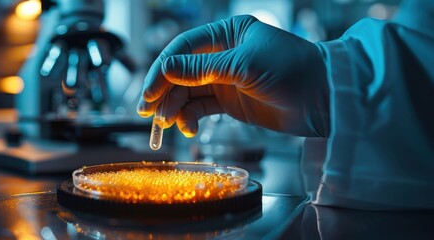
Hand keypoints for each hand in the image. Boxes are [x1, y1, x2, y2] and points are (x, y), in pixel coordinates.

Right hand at [137, 15, 328, 136]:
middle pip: (181, 71)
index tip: (149, 90)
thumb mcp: (243, 65)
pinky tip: (188, 128)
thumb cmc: (292, 70)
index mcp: (226, 33)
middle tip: (147, 112)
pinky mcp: (230, 102)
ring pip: (188, 92)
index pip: (183, 47)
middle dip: (163, 91)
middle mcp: (222, 55)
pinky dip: (190, 118)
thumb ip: (202, 69)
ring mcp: (225, 79)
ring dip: (174, 108)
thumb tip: (165, 68)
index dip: (163, 69)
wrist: (324, 100)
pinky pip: (201, 108)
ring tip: (167, 124)